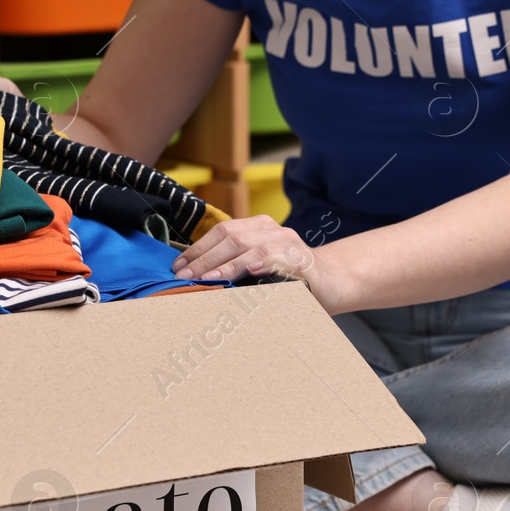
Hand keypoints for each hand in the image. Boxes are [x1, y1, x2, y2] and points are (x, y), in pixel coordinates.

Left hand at [172, 215, 350, 311]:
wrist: (332, 283)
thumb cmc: (289, 279)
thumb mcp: (256, 269)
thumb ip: (233, 268)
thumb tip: (194, 278)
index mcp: (258, 228)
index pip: (221, 232)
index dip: (197, 249)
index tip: (177, 267)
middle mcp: (272, 230)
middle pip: (231, 237)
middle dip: (204, 258)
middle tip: (185, 277)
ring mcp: (288, 242)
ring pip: (251, 247)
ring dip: (226, 265)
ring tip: (207, 279)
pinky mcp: (303, 260)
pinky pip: (280, 259)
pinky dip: (263, 263)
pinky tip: (250, 270)